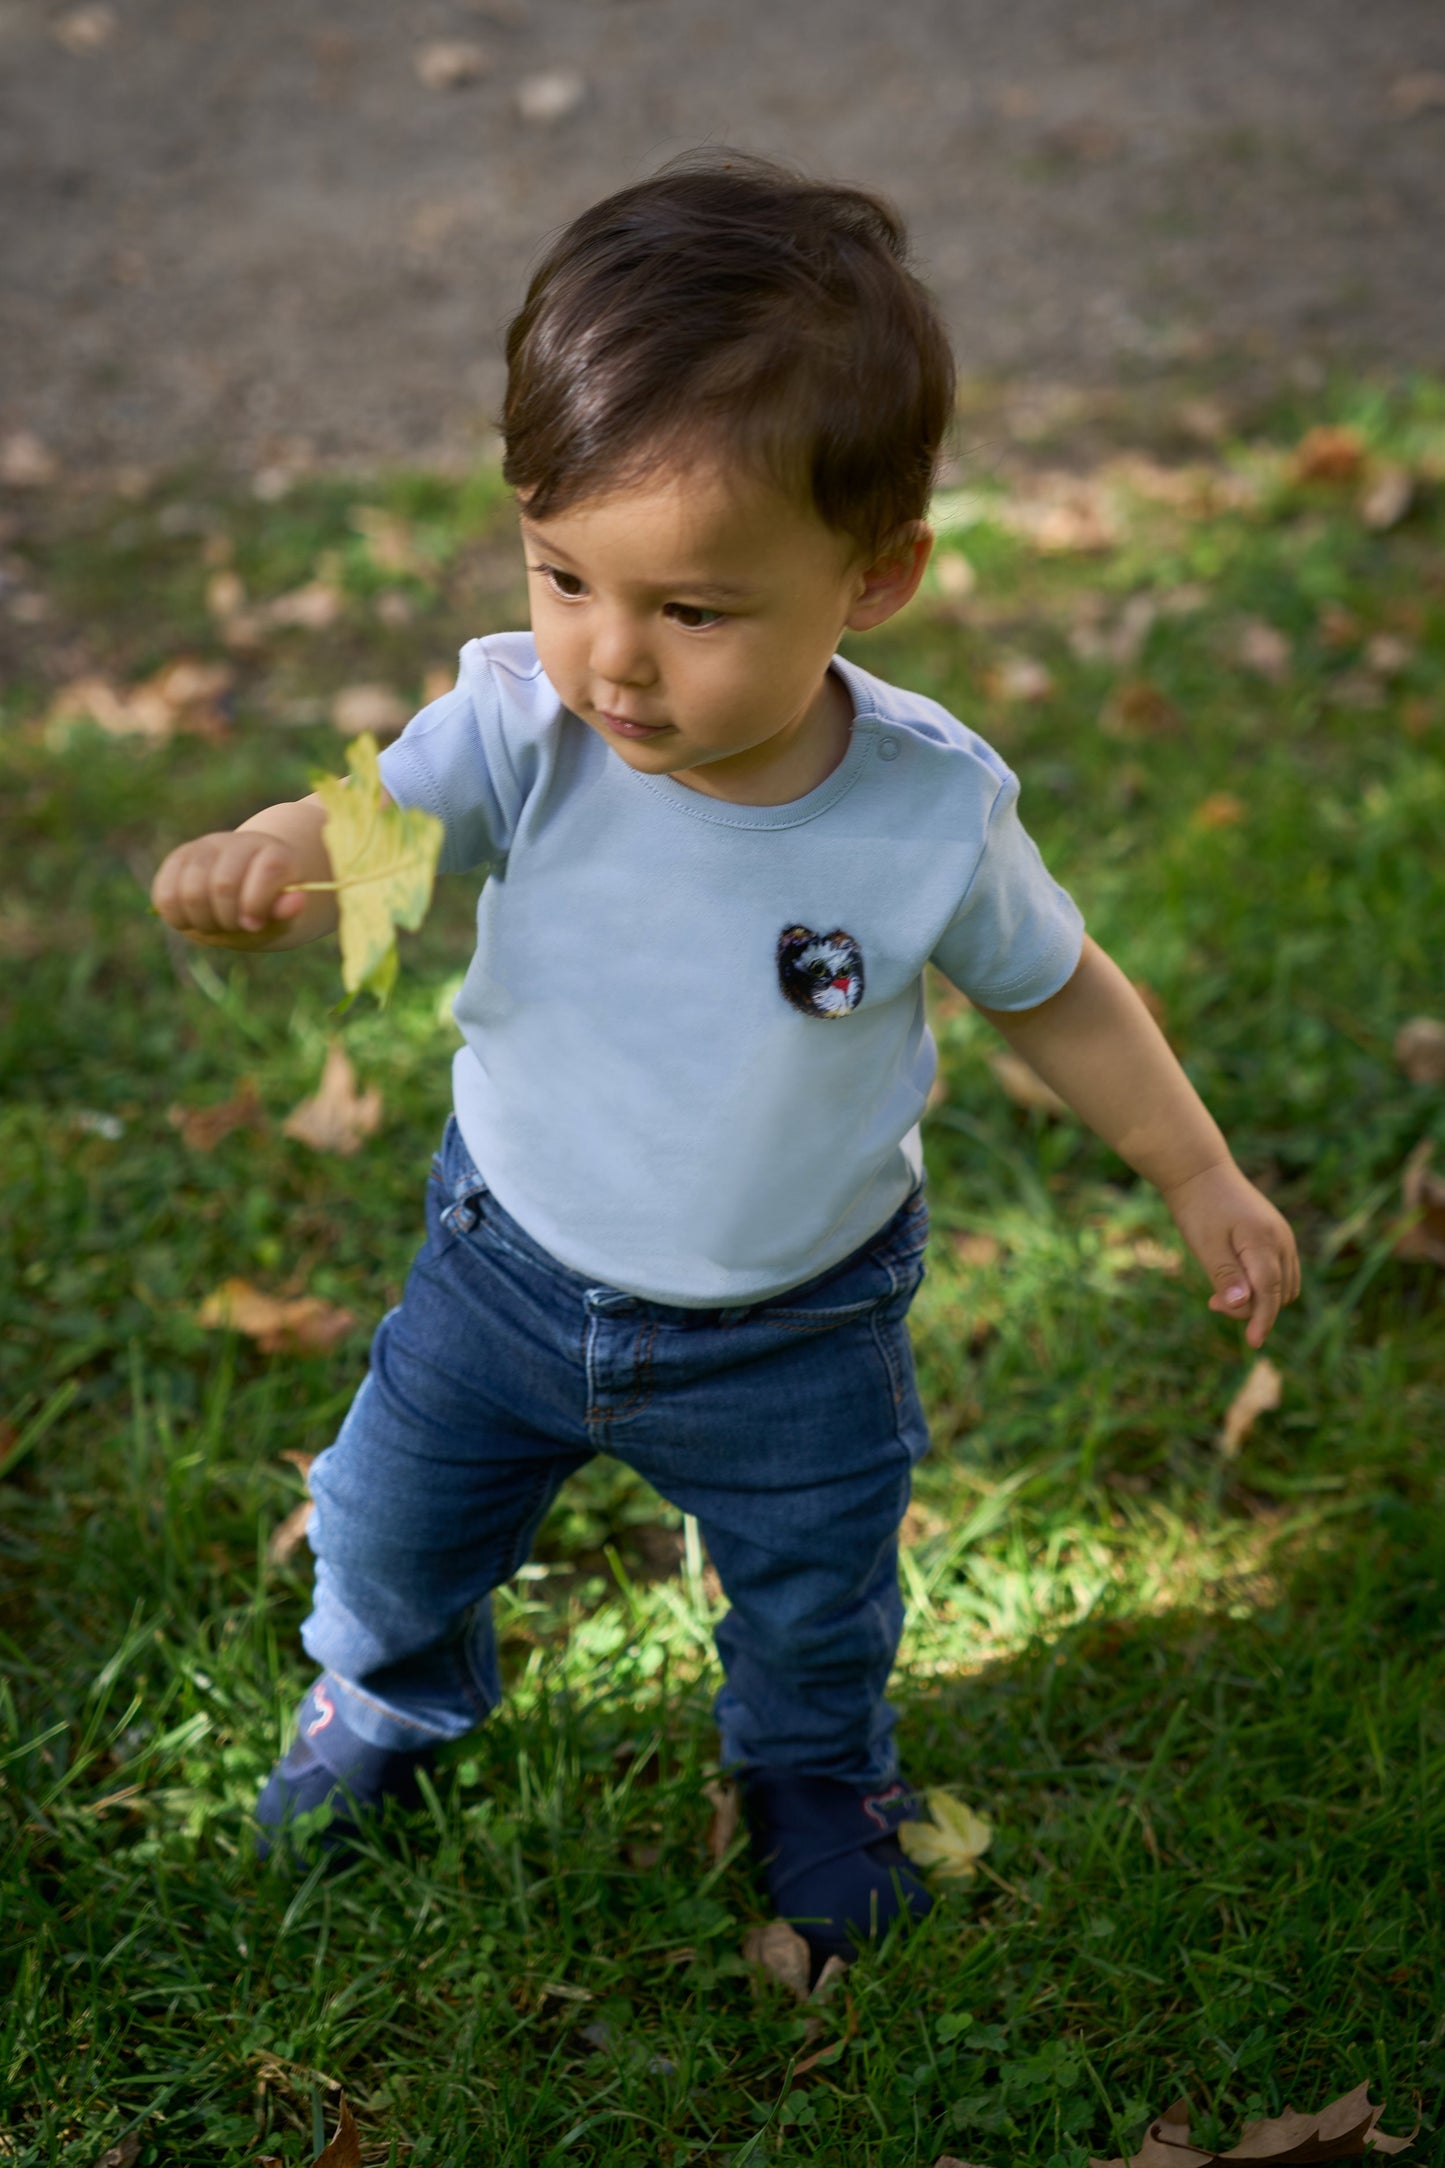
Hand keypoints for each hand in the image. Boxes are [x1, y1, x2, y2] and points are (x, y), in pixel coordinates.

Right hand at [151, 828, 310, 942]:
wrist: (245, 892)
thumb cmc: (266, 909)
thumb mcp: (282, 917)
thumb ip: (286, 912)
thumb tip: (296, 900)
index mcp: (275, 854)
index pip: (267, 870)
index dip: (257, 903)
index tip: (254, 925)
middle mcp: (239, 843)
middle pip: (223, 885)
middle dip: (227, 920)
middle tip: (233, 927)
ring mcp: (206, 847)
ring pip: (191, 891)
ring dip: (202, 922)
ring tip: (214, 926)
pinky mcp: (178, 859)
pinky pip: (165, 894)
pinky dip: (177, 917)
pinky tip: (193, 921)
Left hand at [1161, 1158, 1299, 1348]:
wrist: (1200, 1171)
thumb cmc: (1198, 1208)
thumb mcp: (1205, 1245)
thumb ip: (1225, 1276)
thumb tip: (1244, 1306)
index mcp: (1264, 1241)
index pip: (1271, 1293)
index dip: (1263, 1320)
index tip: (1253, 1343)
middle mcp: (1282, 1240)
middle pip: (1279, 1294)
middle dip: (1252, 1308)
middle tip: (1213, 1303)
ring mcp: (1282, 1237)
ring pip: (1283, 1286)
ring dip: (1258, 1299)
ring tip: (1219, 1294)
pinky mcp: (1276, 1236)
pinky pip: (1279, 1272)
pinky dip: (1261, 1285)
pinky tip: (1232, 1282)